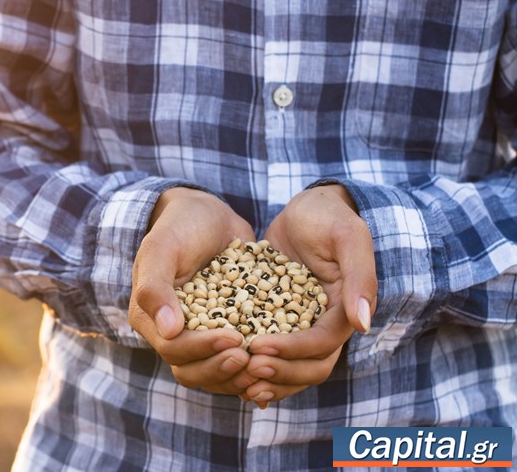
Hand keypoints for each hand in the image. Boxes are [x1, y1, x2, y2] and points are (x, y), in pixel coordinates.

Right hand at [129, 187, 257, 394]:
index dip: (203, 350)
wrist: (208, 217)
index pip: (174, 350)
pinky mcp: (226, 333)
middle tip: (251, 358)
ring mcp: (200, 337)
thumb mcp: (162, 247)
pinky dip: (253, 367)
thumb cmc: (180, 227)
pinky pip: (236, 361)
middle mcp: (173, 334)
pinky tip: (276, 362)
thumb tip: (168, 329)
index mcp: (151, 318)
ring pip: (215, 374)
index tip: (234, 338)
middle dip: (222, 370)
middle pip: (193, 372)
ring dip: (239, 376)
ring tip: (264, 366)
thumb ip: (156, 286)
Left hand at [243, 184, 376, 406]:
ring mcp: (300, 326)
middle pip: (310, 367)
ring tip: (237, 380)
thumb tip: (362, 323)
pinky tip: (227, 370)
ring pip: (290, 367)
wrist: (304, 210)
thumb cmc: (327, 216)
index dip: (293, 350)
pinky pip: (269, 353)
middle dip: (280, 372)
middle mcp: (324, 325)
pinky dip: (254, 365)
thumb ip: (359, 277)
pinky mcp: (275, 322)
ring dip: (267, 379)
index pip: (323, 344)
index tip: (259, 346)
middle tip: (247, 366)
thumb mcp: (347, 236)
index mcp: (344, 310)